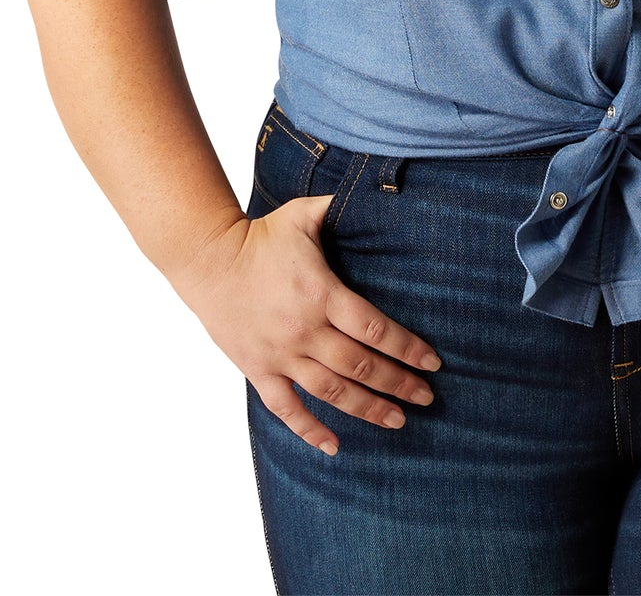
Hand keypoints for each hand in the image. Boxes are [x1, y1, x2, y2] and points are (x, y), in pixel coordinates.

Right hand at [171, 194, 443, 456]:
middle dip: (398, 384)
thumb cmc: (260, 235)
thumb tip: (374, 195)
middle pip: (362, 365)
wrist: (207, 260)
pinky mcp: (258, 369)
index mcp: (323, 294)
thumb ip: (339, 207)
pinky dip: (310, 430)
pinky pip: (286, 409)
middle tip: (427, 398)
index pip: (376, 329)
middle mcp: (306, 330)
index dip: (408, 348)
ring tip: (398, 420)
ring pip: (332, 391)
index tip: (432, 363)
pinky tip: (334, 446)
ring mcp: (281, 354)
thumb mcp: (304, 214)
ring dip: (367, 408)